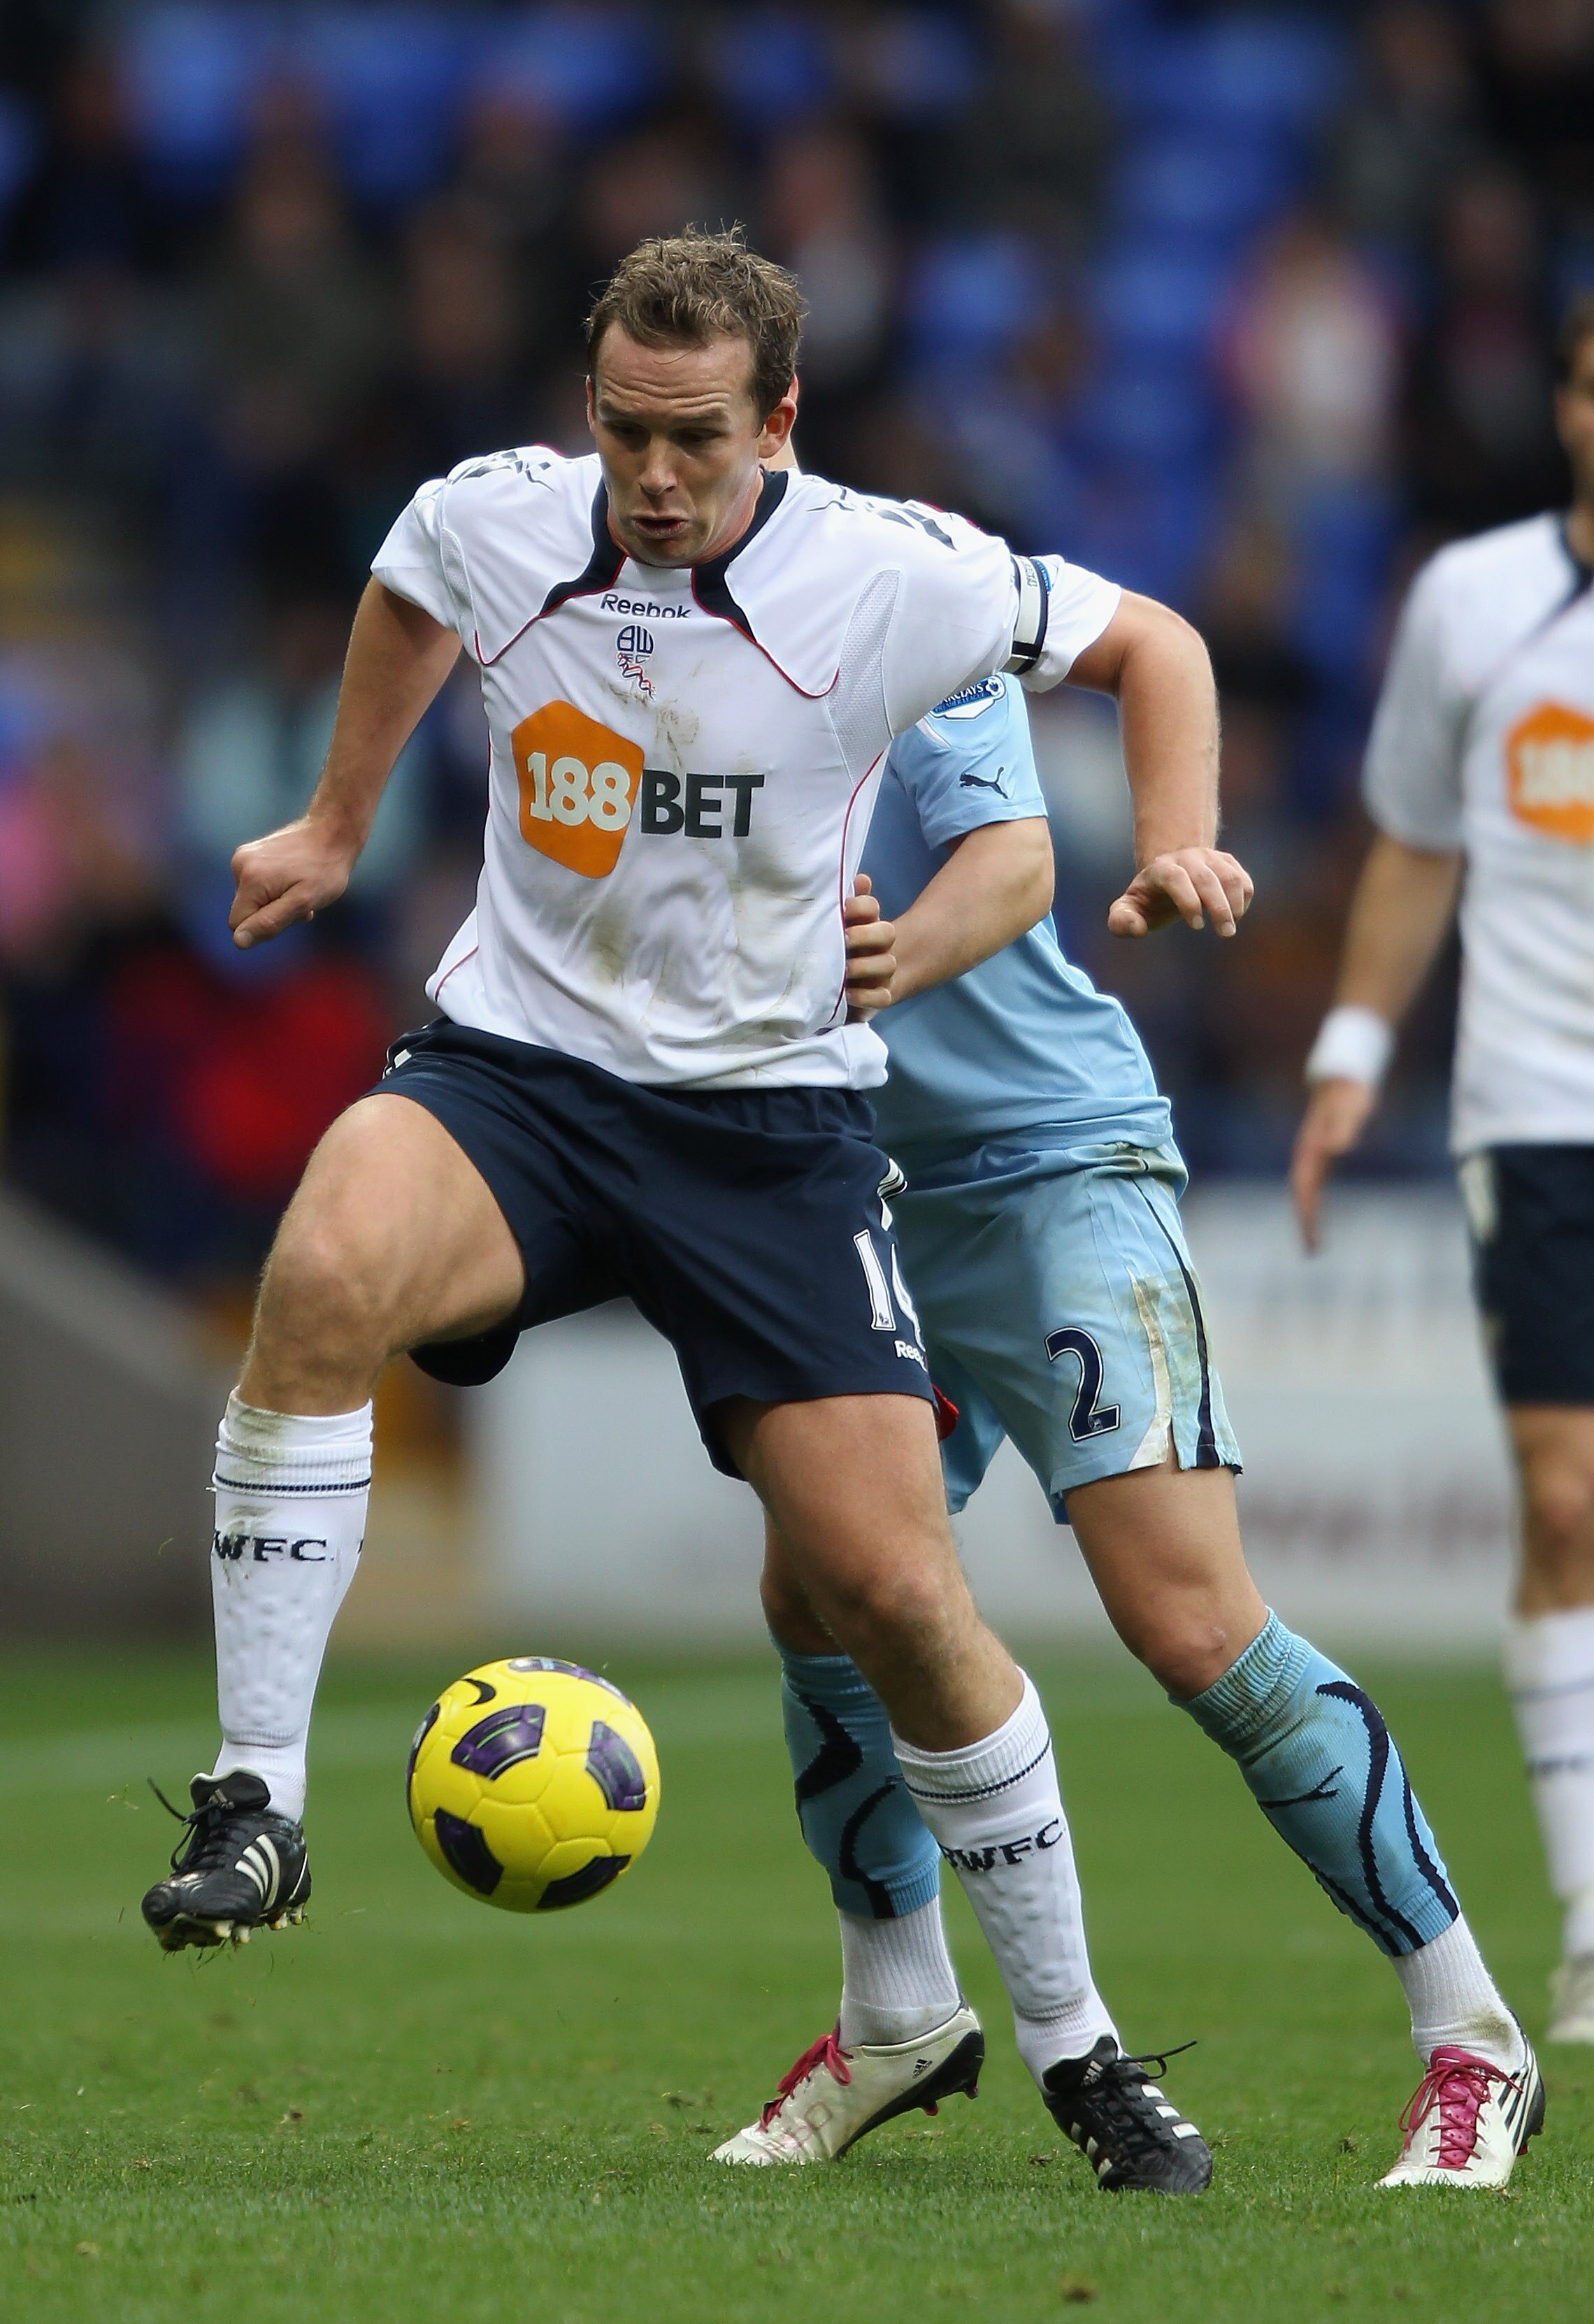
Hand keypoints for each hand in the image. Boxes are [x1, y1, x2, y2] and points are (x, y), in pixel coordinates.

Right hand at [229, 814, 359, 949]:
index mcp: (250, 880)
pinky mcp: (250, 852)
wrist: (333, 831)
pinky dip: (274, 889)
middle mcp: (239, 865)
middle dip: (271, 914)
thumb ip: (270, 922)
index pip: (238, 924)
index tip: (291, 914)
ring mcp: (244, 856)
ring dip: (275, 902)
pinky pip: (255, 885)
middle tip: (301, 902)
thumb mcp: (303, 902)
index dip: (264, 927)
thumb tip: (239, 941)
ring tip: (301, 889)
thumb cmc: (324, 869)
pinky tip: (295, 881)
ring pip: (252, 899)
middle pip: (245, 912)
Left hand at [843, 875, 897, 1021]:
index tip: (842, 910)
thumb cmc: (842, 952)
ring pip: (887, 965)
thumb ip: (846, 906)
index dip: (860, 906)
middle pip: (887, 933)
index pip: (872, 907)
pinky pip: (882, 998)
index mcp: (869, 924)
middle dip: (865, 935)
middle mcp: (881, 946)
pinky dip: (866, 996)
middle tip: (844, 939)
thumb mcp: (839, 928)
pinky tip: (848, 994)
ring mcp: (883, 972)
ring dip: (865, 966)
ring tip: (844, 970)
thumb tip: (860, 879)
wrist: (859, 985)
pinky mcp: (881, 997)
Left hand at [1108, 848, 1252, 938]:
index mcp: (1160, 869)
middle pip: (1207, 878)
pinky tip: (1234, 916)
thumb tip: (1137, 929)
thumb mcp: (1127, 910)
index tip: (1197, 926)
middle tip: (1225, 933)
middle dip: (1219, 907)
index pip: (1176, 878)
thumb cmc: (1147, 899)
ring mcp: (1209, 858)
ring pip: (1229, 877)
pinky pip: (1242, 879)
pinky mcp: (1227, 863)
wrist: (1167, 874)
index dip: (1188, 901)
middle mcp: (1186, 858)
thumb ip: (1121, 921)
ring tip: (1230, 927)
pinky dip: (1243, 899)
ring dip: (1235, 904)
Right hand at [1289, 1076, 1377, 1251]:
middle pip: (1300, 1194)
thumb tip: (1339, 1149)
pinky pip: (1313, 1185)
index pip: (1303, 1187)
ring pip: (1304, 1191)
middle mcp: (1306, 1155)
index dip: (1307, 1213)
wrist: (1345, 1077)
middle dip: (1304, 1222)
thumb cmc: (1352, 1092)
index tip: (1312, 1236)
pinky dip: (1314, 1203)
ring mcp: (1312, 1155)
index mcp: (1310, 1149)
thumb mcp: (1352, 1108)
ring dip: (1307, 1216)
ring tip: (1313, 1242)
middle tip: (1311, 1251)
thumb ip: (1345, 1126)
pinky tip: (1320, 1215)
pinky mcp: (1321, 1156)